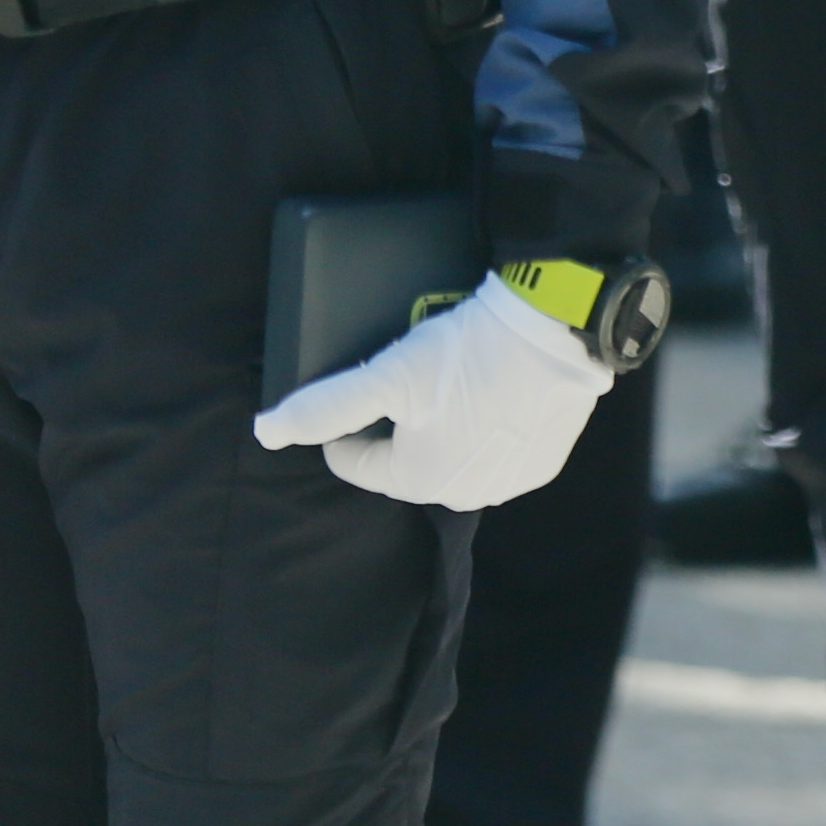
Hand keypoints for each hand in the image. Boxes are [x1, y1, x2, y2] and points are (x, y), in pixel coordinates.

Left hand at [252, 275, 610, 509]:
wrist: (560, 329)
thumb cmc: (467, 354)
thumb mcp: (389, 373)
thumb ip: (326, 406)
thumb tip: (265, 432)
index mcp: (416, 481)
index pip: (356, 461)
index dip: (348, 425)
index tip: (361, 389)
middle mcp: (463, 495)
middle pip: (408, 461)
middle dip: (400, 429)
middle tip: (411, 378)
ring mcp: (510, 481)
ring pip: (456, 457)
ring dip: (446, 430)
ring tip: (451, 380)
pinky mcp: (547, 461)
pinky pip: (499, 450)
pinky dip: (490, 428)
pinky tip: (494, 392)